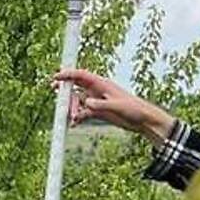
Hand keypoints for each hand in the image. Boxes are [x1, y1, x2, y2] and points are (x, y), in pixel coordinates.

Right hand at [51, 68, 174, 142]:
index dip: (68, 75)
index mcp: (102, 84)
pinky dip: (76, 118)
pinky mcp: (97, 112)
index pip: (81, 76)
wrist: (143, 120)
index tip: (56, 77)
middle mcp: (97, 91)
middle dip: (66, 94)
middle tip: (59, 101)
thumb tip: (84, 103)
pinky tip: (74, 124)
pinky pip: (81, 113)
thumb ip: (100, 105)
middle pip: (75, 88)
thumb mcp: (116, 107)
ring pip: (77, 102)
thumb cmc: (134, 108)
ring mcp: (96, 101)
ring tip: (72, 120)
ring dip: (71, 110)